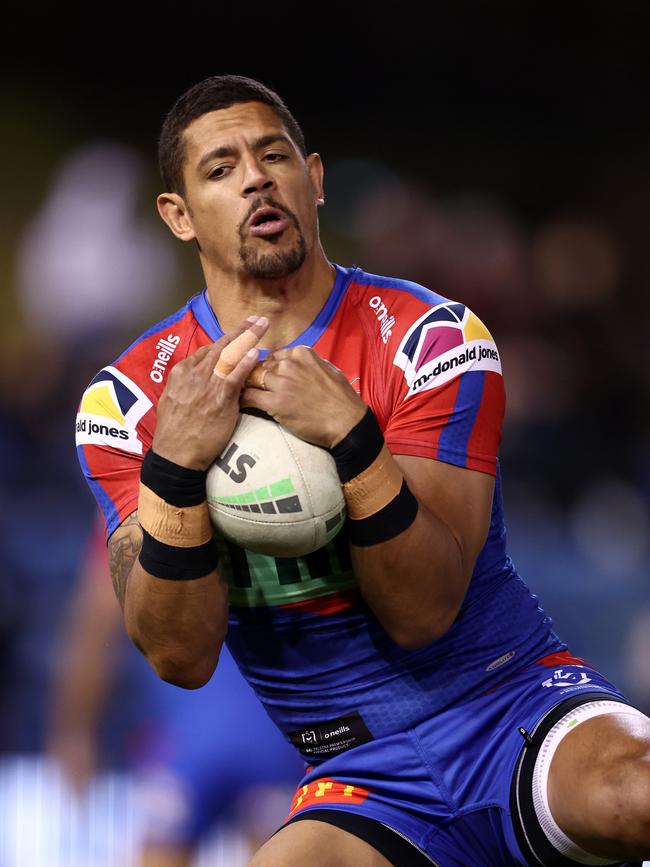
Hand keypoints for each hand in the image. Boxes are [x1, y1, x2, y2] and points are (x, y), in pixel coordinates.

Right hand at [152, 316, 268, 468]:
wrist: (176, 454)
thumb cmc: (175, 432)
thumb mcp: (174, 400)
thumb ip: (188, 385)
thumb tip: (201, 379)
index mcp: (182, 373)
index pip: (207, 350)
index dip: (226, 340)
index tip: (238, 333)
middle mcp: (194, 374)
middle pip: (220, 346)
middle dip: (240, 330)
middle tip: (256, 320)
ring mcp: (206, 385)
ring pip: (229, 355)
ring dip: (248, 338)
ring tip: (262, 326)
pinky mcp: (219, 399)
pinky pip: (235, 376)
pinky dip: (246, 362)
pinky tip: (256, 353)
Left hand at [241, 345, 366, 447]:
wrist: (346, 423)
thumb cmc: (341, 399)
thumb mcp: (328, 370)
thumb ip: (309, 364)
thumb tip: (297, 363)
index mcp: (302, 354)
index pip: (274, 356)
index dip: (269, 368)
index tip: (267, 377)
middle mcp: (290, 364)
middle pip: (261, 366)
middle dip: (256, 377)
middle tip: (252, 388)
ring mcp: (282, 383)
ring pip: (252, 379)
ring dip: (247, 387)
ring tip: (240, 395)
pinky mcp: (275, 403)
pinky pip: (249, 396)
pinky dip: (242, 400)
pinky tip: (240, 404)